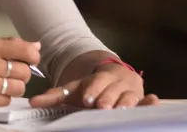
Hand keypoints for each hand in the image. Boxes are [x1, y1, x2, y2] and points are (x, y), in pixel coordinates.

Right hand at [0, 38, 41, 106]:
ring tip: (2, 83)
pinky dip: (3, 97)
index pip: (24, 50)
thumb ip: (9, 44)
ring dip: (14, 86)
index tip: (31, 59)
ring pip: (19, 88)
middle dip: (21, 73)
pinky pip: (7, 100)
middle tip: (10, 72)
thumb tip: (36, 46)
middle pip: (24, 72)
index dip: (32, 56)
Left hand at [29, 63, 158, 109]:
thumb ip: (55, 96)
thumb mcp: (74, 90)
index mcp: (99, 78)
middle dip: (108, 99)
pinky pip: (147, 100)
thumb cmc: (92, 88)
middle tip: (102, 107)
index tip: (88, 99)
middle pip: (112, 91)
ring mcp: (131, 90)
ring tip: (122, 110)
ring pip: (129, 97)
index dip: (93, 90)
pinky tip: (154, 101)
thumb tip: (32, 102)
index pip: (95, 83)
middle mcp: (116, 82)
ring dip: (127, 102)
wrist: (114, 77)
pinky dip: (150, 102)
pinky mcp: (142, 98)